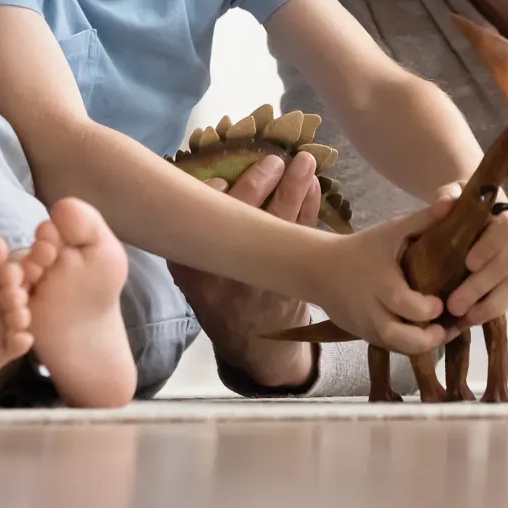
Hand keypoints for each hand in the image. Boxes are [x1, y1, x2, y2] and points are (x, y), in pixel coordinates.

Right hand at [167, 150, 324, 387]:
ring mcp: (263, 279)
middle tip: (273, 161)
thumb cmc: (222, 297)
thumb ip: (197, 238)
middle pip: (243, 220)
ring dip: (295, 188)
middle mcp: (227, 276)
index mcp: (194, 272)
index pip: (198, 229)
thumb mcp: (195, 276)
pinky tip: (313, 187)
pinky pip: (304, 237)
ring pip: (281, 225)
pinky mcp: (293, 281)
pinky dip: (311, 208)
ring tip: (304, 162)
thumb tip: (211, 176)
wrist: (254, 346)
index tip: (221, 179)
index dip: (210, 197)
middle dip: (259, 184)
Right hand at [310, 203, 454, 355]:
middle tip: (446, 328)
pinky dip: (409, 346)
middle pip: (397, 336)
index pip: (403, 303)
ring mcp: (367, 326)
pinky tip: (428, 335)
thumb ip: (424, 220)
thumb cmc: (364, 248)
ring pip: (395, 347)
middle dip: (426, 338)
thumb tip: (454, 203)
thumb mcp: (391, 231)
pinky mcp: (365, 336)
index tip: (441, 303)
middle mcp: (372, 309)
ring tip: (442, 334)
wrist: (321, 269)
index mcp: (380, 282)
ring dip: (421, 346)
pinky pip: (390, 348)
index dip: (426, 309)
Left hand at [444, 204, 507, 326]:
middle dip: (480, 287)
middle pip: (505, 267)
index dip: (490, 248)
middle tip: (454, 305)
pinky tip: (467, 322)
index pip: (505, 232)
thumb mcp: (453, 192)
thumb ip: (447, 196)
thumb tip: (442, 206)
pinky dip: (487, 313)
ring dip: (487, 306)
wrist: (473, 211)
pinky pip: (505, 301)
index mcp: (505, 218)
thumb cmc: (462, 202)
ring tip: (462, 319)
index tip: (469, 263)